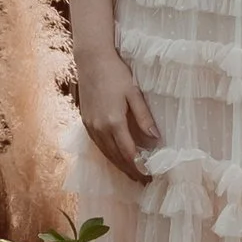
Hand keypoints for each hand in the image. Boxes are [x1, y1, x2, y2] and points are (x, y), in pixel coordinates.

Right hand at [75, 51, 160, 180]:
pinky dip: (109, 154)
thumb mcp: (134, 93)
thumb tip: (156, 138)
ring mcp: (90, 126)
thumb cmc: (116, 74)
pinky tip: (116, 157)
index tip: (150, 177)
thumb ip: (144, 117)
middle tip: (143, 181)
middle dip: (130, 171)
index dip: (139, 167)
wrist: (91, 61)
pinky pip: (98, 145)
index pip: (128, 153)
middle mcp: (99, 128)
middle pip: (116, 157)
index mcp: (113, 122)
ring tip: (132, 174)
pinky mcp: (85, 122)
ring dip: (119, 165)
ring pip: (105, 153)